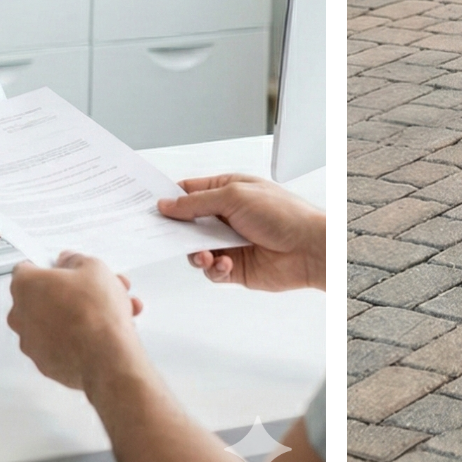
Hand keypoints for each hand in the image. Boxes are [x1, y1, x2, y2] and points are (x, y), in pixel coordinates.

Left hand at [1, 253, 146, 392]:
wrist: (107, 358)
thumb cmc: (96, 314)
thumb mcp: (94, 268)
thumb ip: (76, 260)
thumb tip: (69, 262)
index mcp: (24, 286)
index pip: (28, 269)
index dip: (53, 268)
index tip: (69, 270)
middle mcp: (20, 315)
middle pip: (47, 297)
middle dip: (77, 293)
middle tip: (101, 292)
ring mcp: (31, 342)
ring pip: (58, 322)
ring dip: (84, 315)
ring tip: (117, 312)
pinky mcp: (45, 363)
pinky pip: (62, 345)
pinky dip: (79, 339)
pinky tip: (106, 334)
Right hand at [161, 172, 328, 291]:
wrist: (311, 249)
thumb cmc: (284, 215)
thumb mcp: (233, 196)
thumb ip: (196, 203)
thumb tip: (167, 204)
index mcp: (227, 191)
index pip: (188, 192)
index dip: (169, 198)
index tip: (151, 206)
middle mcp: (227, 217)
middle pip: (188, 223)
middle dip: (177, 230)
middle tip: (165, 235)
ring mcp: (230, 242)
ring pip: (195, 250)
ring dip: (196, 253)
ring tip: (204, 255)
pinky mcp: (236, 267)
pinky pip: (212, 270)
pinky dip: (214, 268)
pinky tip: (225, 263)